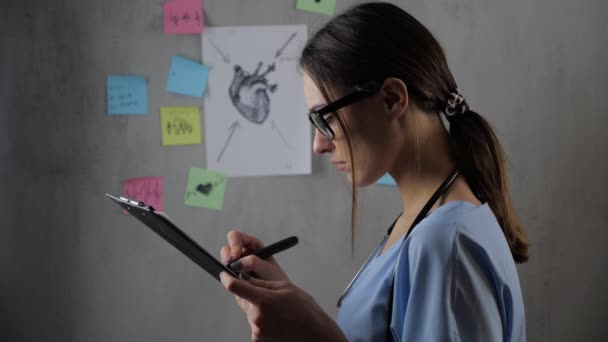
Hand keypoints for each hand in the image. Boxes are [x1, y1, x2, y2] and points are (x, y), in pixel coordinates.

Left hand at [219, 273, 346, 341]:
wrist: (313, 333)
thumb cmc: (303, 309)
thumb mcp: (284, 287)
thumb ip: (261, 283)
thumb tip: (244, 278)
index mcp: (263, 300)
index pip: (235, 287)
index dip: (226, 278)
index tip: (224, 273)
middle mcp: (257, 317)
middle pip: (242, 299)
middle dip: (248, 293)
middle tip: (264, 293)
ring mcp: (257, 330)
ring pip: (248, 311)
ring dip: (255, 307)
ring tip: (275, 309)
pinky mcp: (257, 339)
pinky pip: (253, 323)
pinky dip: (260, 319)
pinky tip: (275, 319)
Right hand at [220, 230, 288, 280]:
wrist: (277, 296)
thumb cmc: (275, 279)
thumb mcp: (267, 269)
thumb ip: (254, 263)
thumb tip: (237, 263)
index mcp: (252, 245)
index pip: (236, 237)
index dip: (233, 244)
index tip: (235, 256)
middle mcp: (243, 253)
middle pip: (227, 250)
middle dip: (228, 258)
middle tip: (233, 269)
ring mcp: (237, 266)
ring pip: (224, 264)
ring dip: (228, 270)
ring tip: (238, 278)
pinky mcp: (233, 277)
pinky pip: (226, 276)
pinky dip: (228, 279)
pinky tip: (235, 284)